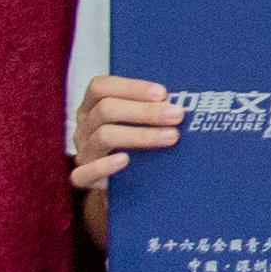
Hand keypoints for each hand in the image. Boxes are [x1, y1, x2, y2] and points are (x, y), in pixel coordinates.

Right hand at [68, 72, 182, 189]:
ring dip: (140, 135)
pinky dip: (105, 165)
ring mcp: (83, 151)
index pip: (100, 87)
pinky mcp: (84, 178)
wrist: (126, 185)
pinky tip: (125, 160)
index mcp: (92, 106)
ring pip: (103, 136)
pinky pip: (85, 173)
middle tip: (177, 115)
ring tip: (171, 137)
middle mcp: (84, 126)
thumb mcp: (141, 122)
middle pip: (106, 109)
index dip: (131, 87)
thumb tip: (186, 98)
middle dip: (145, 111)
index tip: (163, 93)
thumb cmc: (138, 144)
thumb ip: (153, 108)